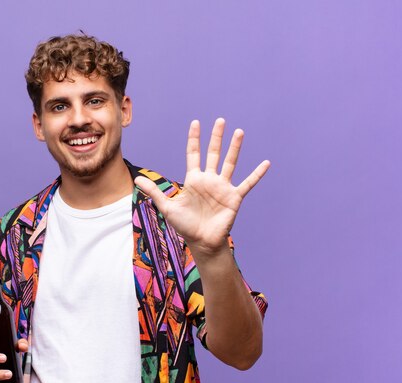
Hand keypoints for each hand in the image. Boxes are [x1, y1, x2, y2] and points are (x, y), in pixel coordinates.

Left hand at [134, 118, 269, 254]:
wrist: (201, 242)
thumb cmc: (185, 225)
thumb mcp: (167, 207)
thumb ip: (154, 192)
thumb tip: (136, 181)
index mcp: (194, 180)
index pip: (193, 154)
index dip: (194, 139)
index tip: (196, 123)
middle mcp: (209, 180)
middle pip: (213, 153)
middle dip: (216, 137)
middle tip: (220, 120)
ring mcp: (223, 187)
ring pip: (230, 163)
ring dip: (235, 148)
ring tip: (239, 132)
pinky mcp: (234, 197)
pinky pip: (247, 183)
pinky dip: (256, 174)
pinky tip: (266, 163)